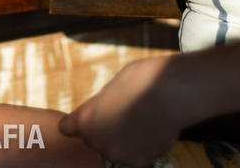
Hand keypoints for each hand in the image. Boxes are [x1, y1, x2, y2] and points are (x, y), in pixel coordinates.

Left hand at [58, 56, 182, 166]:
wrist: (172, 93)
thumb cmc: (142, 81)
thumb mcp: (110, 88)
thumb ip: (99, 107)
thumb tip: (101, 114)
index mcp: (84, 120)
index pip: (67, 129)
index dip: (76, 124)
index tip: (85, 120)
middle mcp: (97, 141)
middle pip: (94, 141)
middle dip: (105, 131)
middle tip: (124, 116)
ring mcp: (118, 154)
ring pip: (115, 150)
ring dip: (124, 142)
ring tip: (141, 122)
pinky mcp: (138, 163)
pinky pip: (135, 157)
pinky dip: (142, 148)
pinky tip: (151, 131)